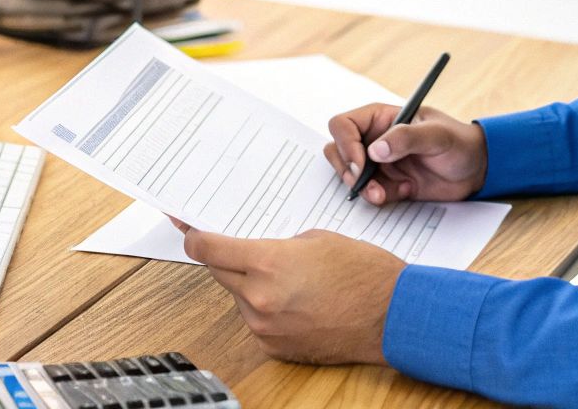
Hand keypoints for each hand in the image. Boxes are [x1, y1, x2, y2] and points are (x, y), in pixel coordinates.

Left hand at [172, 219, 403, 364]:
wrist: (391, 315)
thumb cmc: (363, 272)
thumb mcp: (316, 238)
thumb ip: (277, 244)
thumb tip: (257, 252)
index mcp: (266, 264)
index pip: (208, 250)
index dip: (193, 236)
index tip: (186, 229)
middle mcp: (258, 298)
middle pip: (219, 272)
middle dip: (225, 258)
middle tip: (235, 246)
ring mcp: (265, 327)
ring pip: (240, 297)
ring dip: (251, 284)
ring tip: (288, 277)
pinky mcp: (276, 347)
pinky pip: (258, 320)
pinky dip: (267, 308)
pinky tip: (295, 300)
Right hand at [324, 103, 486, 205]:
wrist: (475, 169)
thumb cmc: (458, 142)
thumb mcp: (437, 135)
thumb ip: (406, 138)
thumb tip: (375, 150)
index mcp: (380, 118)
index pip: (343, 125)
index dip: (345, 145)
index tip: (360, 165)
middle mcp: (373, 139)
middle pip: (337, 150)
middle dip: (345, 170)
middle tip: (362, 185)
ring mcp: (378, 163)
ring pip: (348, 175)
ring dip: (360, 188)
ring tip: (381, 195)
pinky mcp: (386, 184)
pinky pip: (368, 193)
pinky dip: (379, 197)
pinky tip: (404, 191)